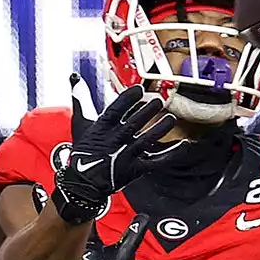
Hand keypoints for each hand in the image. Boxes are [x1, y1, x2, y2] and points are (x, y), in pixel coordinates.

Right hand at [51, 75, 177, 223]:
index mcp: (101, 128)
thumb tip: (76, 77)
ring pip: (146, 141)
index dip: (127, 99)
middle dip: (146, 112)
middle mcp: (115, 141)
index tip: (138, 89)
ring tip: (170, 118)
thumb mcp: (80, 123)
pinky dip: (172, 154)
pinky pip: (157, 161)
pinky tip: (184, 145)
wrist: (83, 183)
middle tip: (158, 101)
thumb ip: (81, 99)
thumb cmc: (83, 152)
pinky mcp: (135, 169)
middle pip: (133, 124)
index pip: (115, 110)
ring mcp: (126, 155)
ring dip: (159, 129)